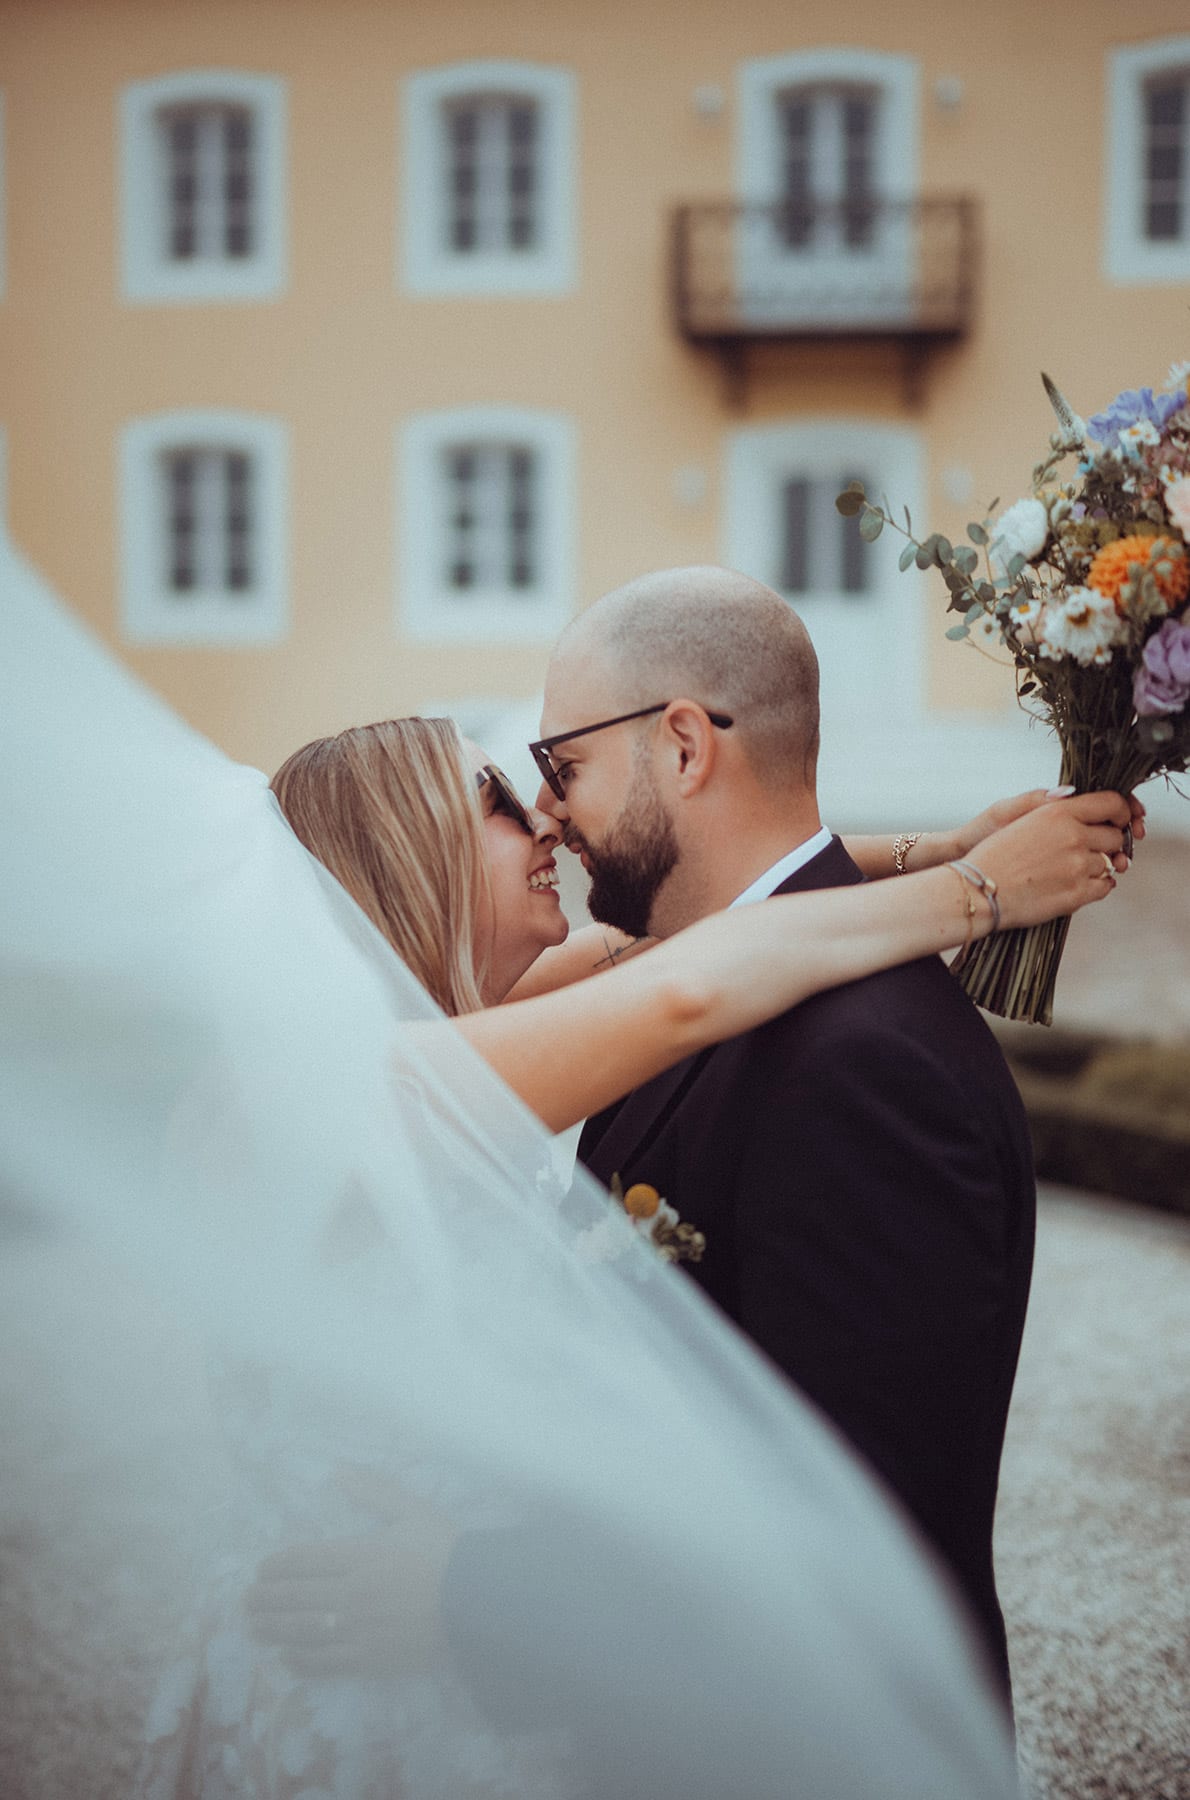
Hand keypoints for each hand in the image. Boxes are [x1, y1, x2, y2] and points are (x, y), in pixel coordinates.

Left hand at [243, 1477, 455, 1679]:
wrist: (478, 1601)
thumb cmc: (445, 1551)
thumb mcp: (412, 1510)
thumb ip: (373, 1490)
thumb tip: (338, 1469)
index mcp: (358, 1554)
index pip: (303, 1560)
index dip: (277, 1566)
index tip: (261, 1571)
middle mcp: (350, 1593)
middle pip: (295, 1597)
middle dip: (266, 1599)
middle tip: (246, 1602)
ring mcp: (358, 1630)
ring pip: (303, 1631)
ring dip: (273, 1630)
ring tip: (254, 1629)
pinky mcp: (370, 1660)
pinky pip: (325, 1663)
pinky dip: (300, 1661)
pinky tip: (286, 1658)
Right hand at [953, 787, 1144, 872]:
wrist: (977, 891)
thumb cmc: (991, 854)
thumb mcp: (1015, 815)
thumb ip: (1051, 804)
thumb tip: (1073, 795)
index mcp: (1059, 812)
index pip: (1112, 803)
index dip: (1121, 811)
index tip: (1117, 820)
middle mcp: (1073, 837)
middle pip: (1115, 836)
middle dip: (1108, 842)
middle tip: (1094, 848)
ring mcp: (1078, 867)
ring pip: (1110, 863)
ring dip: (1099, 865)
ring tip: (1076, 868)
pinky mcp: (1077, 894)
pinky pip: (1105, 887)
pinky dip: (1098, 885)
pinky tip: (1080, 882)